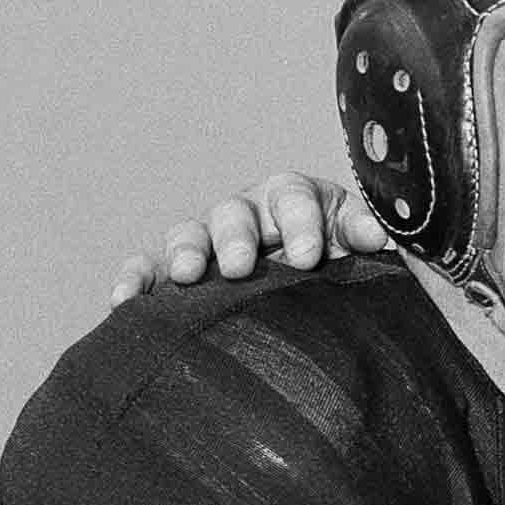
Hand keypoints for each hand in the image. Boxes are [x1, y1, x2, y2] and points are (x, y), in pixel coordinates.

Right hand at [110, 172, 390, 304]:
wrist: (325, 307)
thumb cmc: (350, 273)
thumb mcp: (366, 249)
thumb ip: (371, 236)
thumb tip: (382, 235)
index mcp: (298, 203)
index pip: (294, 197)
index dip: (298, 222)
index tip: (308, 256)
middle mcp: (249, 215)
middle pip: (234, 213)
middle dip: (236, 237)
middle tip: (240, 266)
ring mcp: (210, 243)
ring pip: (188, 235)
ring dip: (185, 253)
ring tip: (187, 277)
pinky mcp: (178, 274)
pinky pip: (148, 269)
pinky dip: (134, 279)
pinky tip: (123, 300)